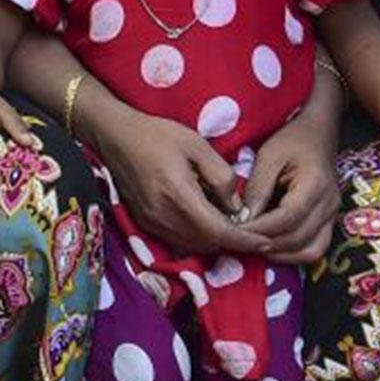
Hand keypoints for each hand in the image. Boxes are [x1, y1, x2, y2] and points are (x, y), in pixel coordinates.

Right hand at [91, 99, 266, 255]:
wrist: (115, 136)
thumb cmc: (158, 135)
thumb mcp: (198, 145)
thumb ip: (221, 176)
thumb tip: (236, 207)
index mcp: (178, 195)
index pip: (218, 232)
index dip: (243, 241)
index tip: (264, 241)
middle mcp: (163, 217)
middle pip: (207, 244)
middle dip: (231, 241)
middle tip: (249, 227)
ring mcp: (151, 223)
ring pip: (192, 246)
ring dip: (213, 241)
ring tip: (227, 222)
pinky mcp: (145, 224)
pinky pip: (178, 241)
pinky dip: (196, 237)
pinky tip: (203, 219)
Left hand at [239, 112, 341, 265]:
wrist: (319, 132)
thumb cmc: (292, 139)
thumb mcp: (269, 156)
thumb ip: (258, 188)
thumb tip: (243, 219)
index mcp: (314, 184)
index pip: (287, 218)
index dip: (260, 229)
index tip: (235, 231)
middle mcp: (329, 205)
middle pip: (298, 238)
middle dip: (266, 244)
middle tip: (240, 242)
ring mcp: (333, 215)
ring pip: (311, 251)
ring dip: (281, 255)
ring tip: (255, 246)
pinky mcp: (330, 221)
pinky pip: (316, 249)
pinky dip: (294, 254)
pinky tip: (272, 246)